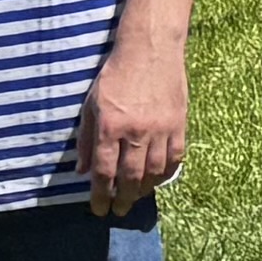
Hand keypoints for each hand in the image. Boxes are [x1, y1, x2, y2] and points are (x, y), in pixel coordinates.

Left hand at [73, 39, 186, 219]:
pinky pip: (175, 157)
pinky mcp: (179, 123)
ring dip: (145, 190)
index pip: (105, 172)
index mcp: (110, 127)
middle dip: (123, 198)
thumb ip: (86, 139)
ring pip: (154, 171)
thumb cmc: (115, 75)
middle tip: (119, 210)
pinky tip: (158, 179)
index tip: (99, 209)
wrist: (150, 49)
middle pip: (130, 177)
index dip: (101, 195)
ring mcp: (161, 129)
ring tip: (137, 197)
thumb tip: (82, 171)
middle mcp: (136, 132)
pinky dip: (167, 173)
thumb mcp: (92, 105)